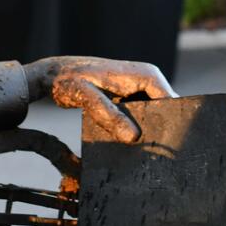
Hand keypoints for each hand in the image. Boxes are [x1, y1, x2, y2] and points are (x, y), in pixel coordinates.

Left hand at [24, 56, 175, 143]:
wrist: (54, 74)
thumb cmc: (68, 80)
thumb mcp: (87, 97)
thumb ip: (109, 115)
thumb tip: (134, 137)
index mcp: (145, 74)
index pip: (171, 101)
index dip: (170, 122)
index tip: (162, 144)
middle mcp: (146, 77)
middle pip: (163, 109)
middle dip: (157, 128)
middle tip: (147, 151)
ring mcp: (138, 86)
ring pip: (152, 113)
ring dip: (145, 129)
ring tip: (137, 150)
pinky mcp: (128, 95)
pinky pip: (139, 113)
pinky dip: (134, 127)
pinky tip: (126, 143)